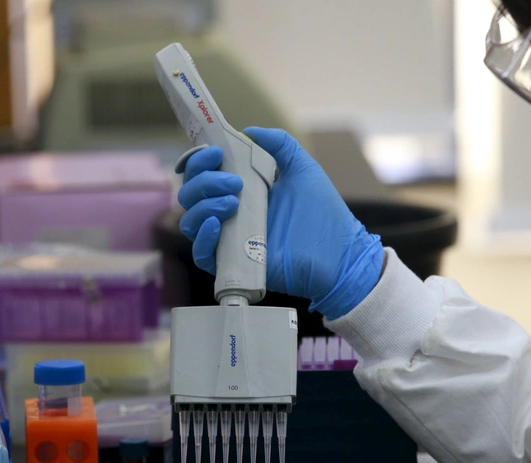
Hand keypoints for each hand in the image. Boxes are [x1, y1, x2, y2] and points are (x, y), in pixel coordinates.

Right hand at [177, 128, 383, 319]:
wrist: (339, 252)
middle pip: (191, 196)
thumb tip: (250, 131)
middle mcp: (229, 214)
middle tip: (234, 181)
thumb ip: (280, 145)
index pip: (203, 174)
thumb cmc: (324, 214)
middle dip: (204, 181)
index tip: (217, 153)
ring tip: (233, 202)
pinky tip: (217, 224)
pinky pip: (201, 254)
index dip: (200, 161)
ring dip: (203, 205)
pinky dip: (203, 237)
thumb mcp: (302, 169)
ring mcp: (230, 240)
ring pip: (190, 222)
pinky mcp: (233, 264)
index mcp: (241, 190)